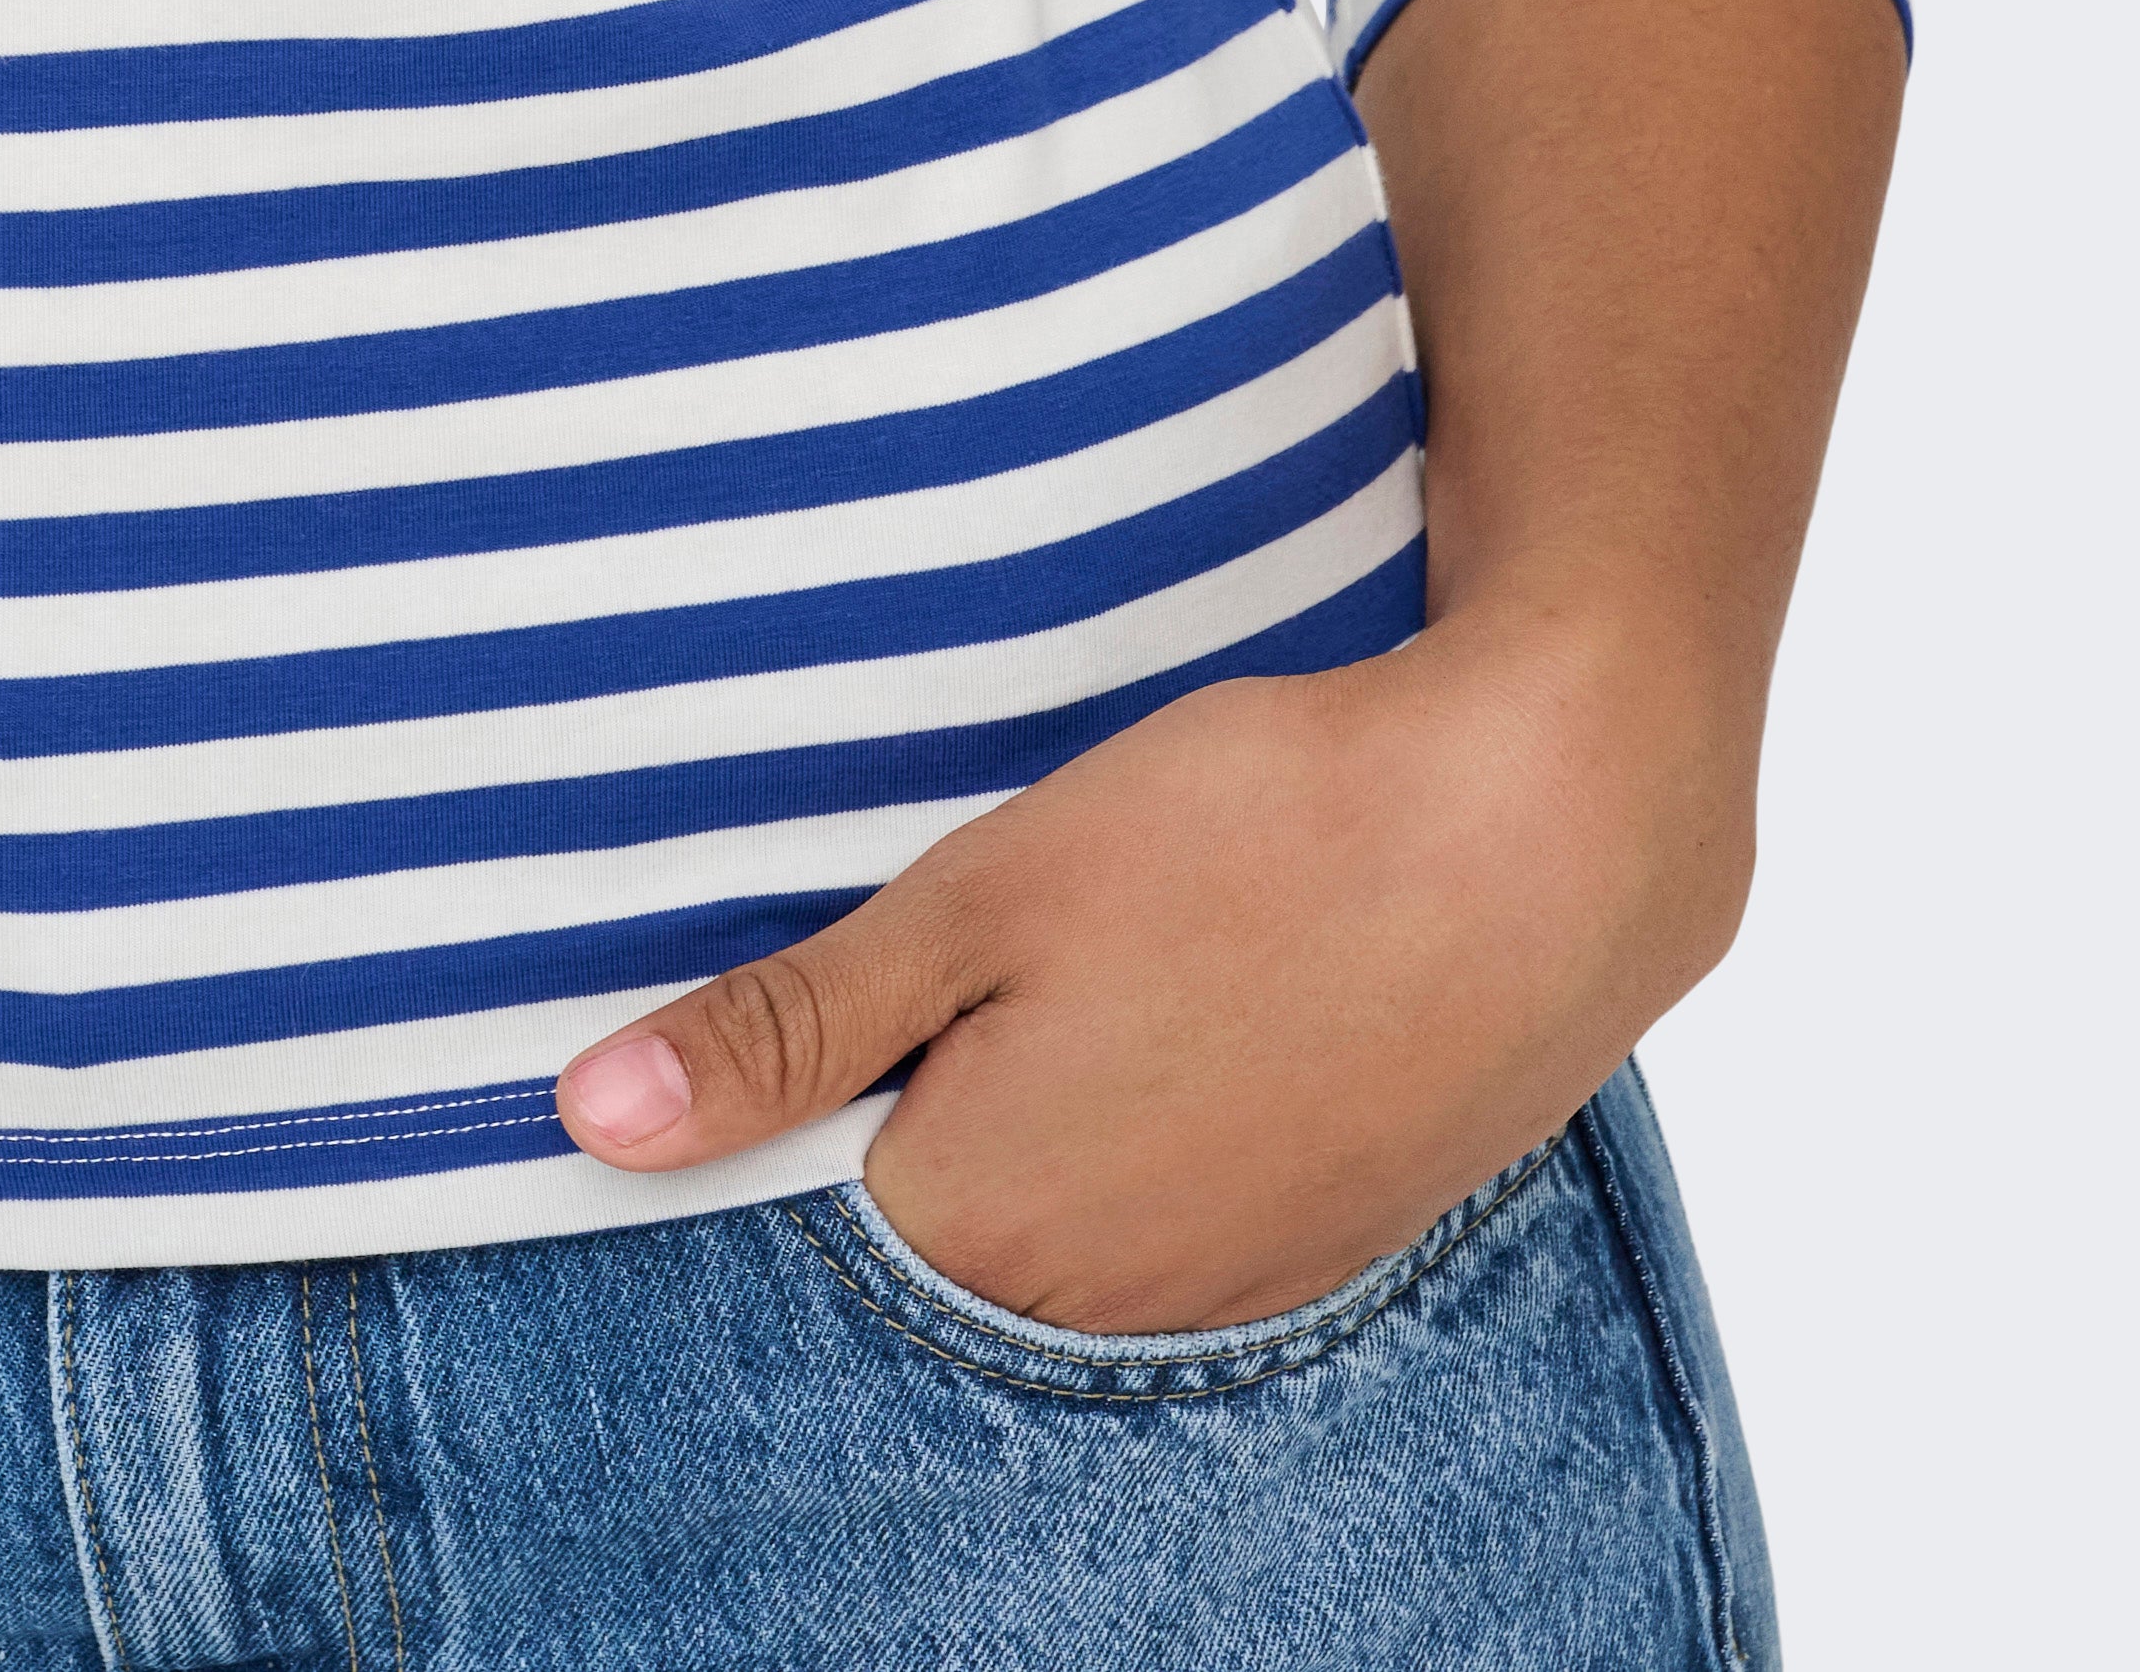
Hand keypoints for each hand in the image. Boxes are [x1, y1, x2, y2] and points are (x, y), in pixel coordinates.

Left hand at [551, 614, 1753, 1336]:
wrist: (1549, 834)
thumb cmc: (1256, 841)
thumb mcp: (983, 898)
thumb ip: (789, 1026)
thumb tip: (590, 1125)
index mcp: (987, 1227)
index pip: (790, 1227)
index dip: (751, 1119)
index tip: (742, 1031)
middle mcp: (1099, 1305)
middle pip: (921, 1235)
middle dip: (883, 1122)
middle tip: (918, 972)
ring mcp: (1226, 1286)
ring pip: (1051, 1226)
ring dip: (1019, 1123)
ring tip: (1059, 980)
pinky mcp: (1320, 1237)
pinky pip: (1166, 1217)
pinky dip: (1133, 1131)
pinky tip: (1163, 1015)